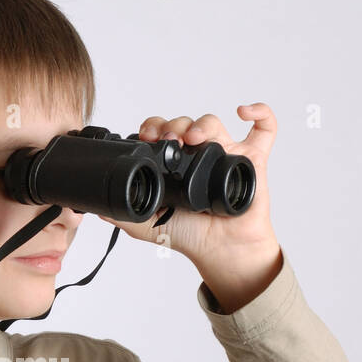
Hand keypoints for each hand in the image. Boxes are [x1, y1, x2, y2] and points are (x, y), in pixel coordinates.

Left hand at [99, 105, 279, 267]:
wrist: (221, 251)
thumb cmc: (190, 236)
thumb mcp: (147, 227)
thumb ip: (123, 215)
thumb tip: (96, 207)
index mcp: (175, 164)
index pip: (161, 134)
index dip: (153, 128)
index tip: (146, 136)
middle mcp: (199, 155)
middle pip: (184, 125)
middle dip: (173, 124)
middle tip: (167, 137)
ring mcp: (226, 153)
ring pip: (213, 123)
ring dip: (201, 123)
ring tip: (193, 137)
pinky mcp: (253, 159)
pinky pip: (264, 128)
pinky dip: (259, 113)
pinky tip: (242, 111)